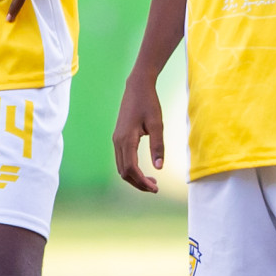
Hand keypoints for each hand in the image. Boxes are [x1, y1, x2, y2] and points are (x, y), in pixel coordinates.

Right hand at [112, 75, 163, 192]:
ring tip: (151, 181)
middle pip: (123, 171)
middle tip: (155, 188)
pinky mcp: (118, 137)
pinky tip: (143, 169)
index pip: (131, 168)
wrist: (137, 87)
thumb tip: (159, 168)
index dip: (142, 182)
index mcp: (126, 139)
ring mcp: (116, 139)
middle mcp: (117, 141)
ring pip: (121, 166)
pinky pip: (121, 159)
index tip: (156, 188)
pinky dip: (131, 169)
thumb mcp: (157, 124)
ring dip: (134, 177)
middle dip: (138, 183)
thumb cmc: (149, 104)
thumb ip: (158, 146)